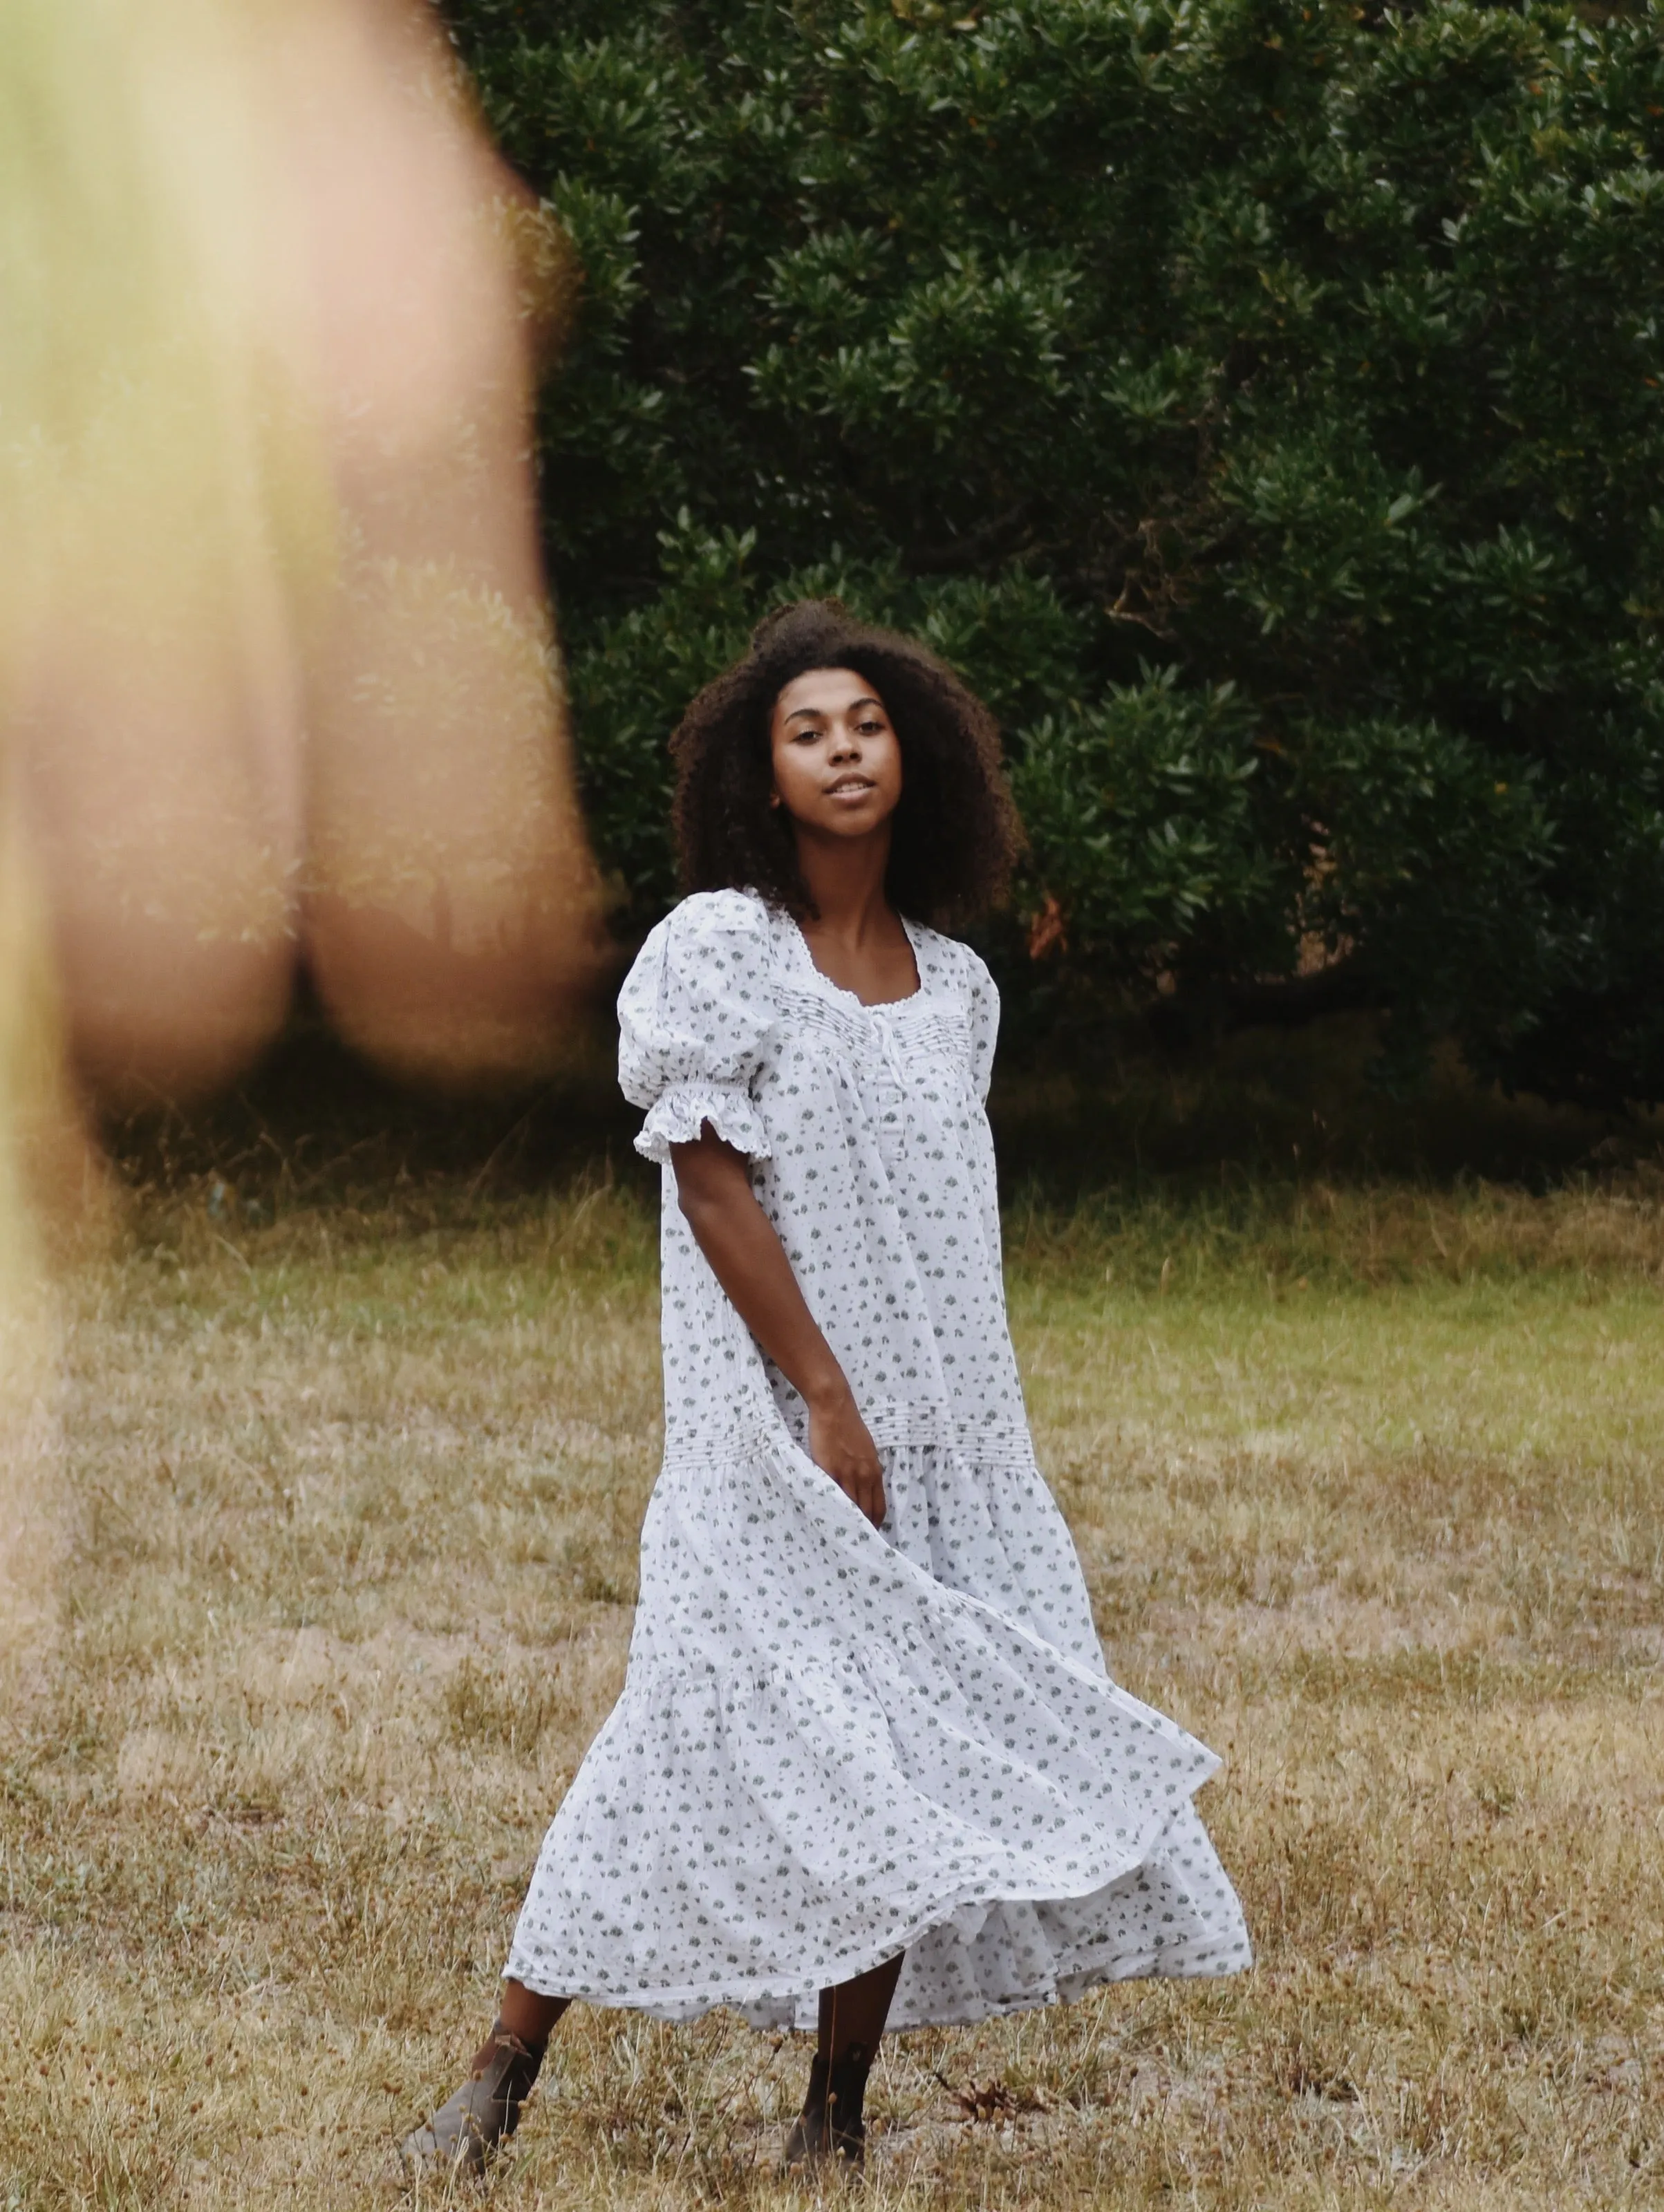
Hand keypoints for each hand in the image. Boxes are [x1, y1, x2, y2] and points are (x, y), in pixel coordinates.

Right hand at [805, 1386, 886, 1528]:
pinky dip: (828, 1507)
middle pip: (865, 1512)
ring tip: (838, 1535)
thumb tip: (864, 1488)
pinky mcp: (828, 1470)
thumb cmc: (849, 1427)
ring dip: (844, 1522)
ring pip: (848, 1507)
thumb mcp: (866, 1451)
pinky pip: (830, 1495)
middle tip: (854, 1542)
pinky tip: (824, 1516)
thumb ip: (866, 1470)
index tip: (869, 1534)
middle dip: (861, 1529)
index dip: (874, 1524)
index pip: (879, 1507)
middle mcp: (864, 1476)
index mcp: (875, 1472)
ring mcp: (846, 1474)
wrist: (834, 1408)